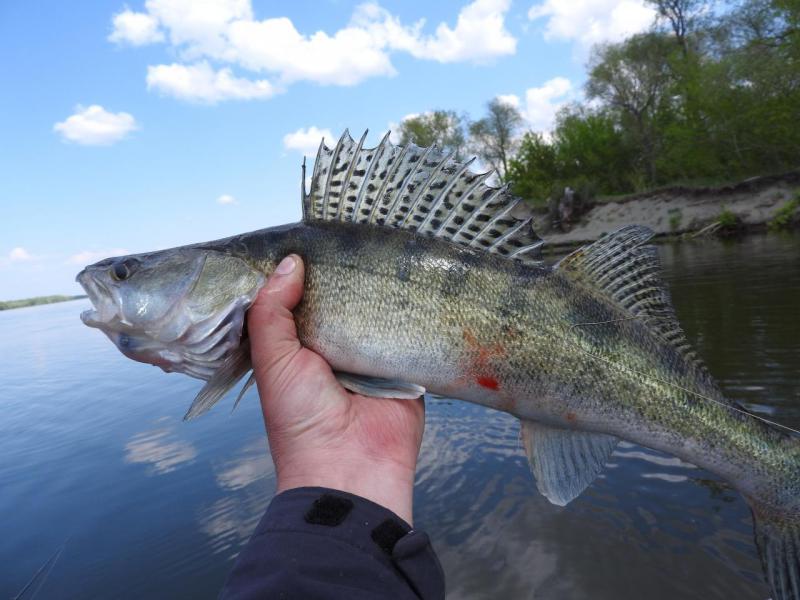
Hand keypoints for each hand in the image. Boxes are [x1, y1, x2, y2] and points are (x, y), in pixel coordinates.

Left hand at [248, 255, 424, 523]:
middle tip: (355, 235)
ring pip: (377, 312)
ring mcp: (372, 356)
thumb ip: (271, 312)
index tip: (310, 237)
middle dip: (346, 276)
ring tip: (387, 248)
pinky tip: (418, 280)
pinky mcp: (406, 365)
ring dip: (382, 290)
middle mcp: (335, 349)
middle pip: (341, 302)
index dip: (301, 274)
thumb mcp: (273, 362)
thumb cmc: (300, 419)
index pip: (300, 300)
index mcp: (299, 348)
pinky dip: (414, 312)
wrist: (351, 470)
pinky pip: (411, 331)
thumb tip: (291, 262)